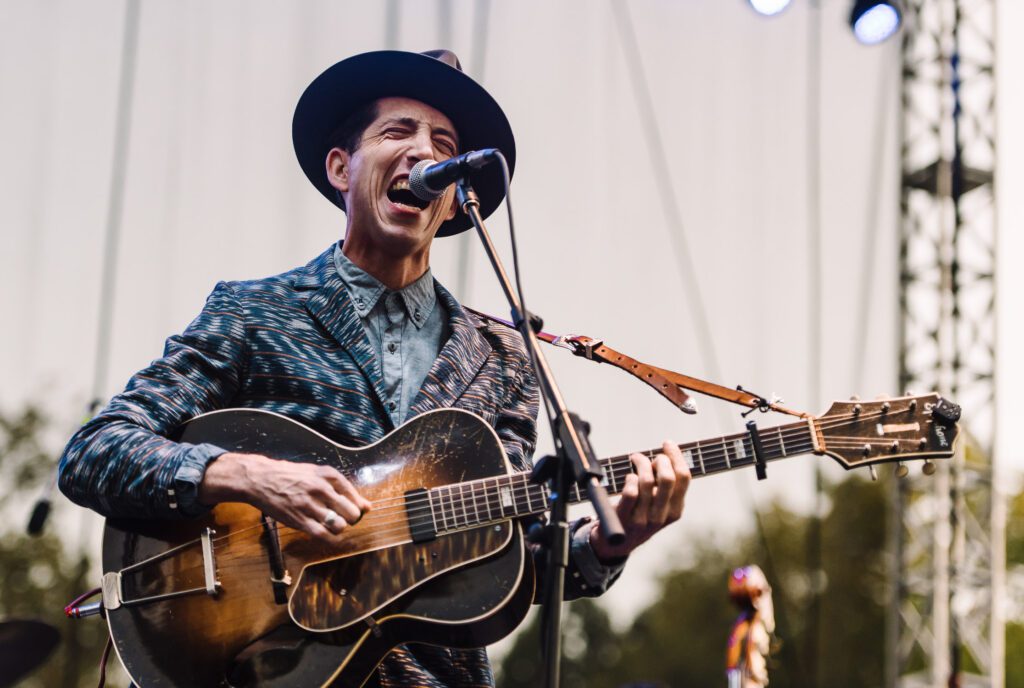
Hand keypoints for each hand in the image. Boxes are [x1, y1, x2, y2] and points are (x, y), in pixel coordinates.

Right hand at [199, 452, 371, 543]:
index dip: (357, 506)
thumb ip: (342, 488)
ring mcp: (309, 505)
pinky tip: (329, 536)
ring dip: (340, 528)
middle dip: (352, 519)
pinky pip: (322, 535)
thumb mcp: (316, 473)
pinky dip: (330, 539)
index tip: (355, 510)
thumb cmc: (291, 476)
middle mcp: (321, 489)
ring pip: (338, 525)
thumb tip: (367, 506)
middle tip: (344, 518)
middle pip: (351, 512)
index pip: (353, 494)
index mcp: (327, 475)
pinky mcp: (298, 519)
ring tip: (333, 525)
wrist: (260, 479)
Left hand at [589, 440, 690, 561]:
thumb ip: (665, 484)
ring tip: (635, 459)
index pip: (684, 478)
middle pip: (667, 478)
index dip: (676, 456)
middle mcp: (663, 516)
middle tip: (650, 456)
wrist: (618, 542)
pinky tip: (629, 477)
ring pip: (646, 481)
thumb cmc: (640, 513)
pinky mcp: (625, 518)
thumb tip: (665, 454)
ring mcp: (644, 519)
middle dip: (659, 459)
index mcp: (676, 510)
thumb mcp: (659, 504)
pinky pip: (630, 491)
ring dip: (640, 463)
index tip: (668, 443)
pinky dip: (629, 478)